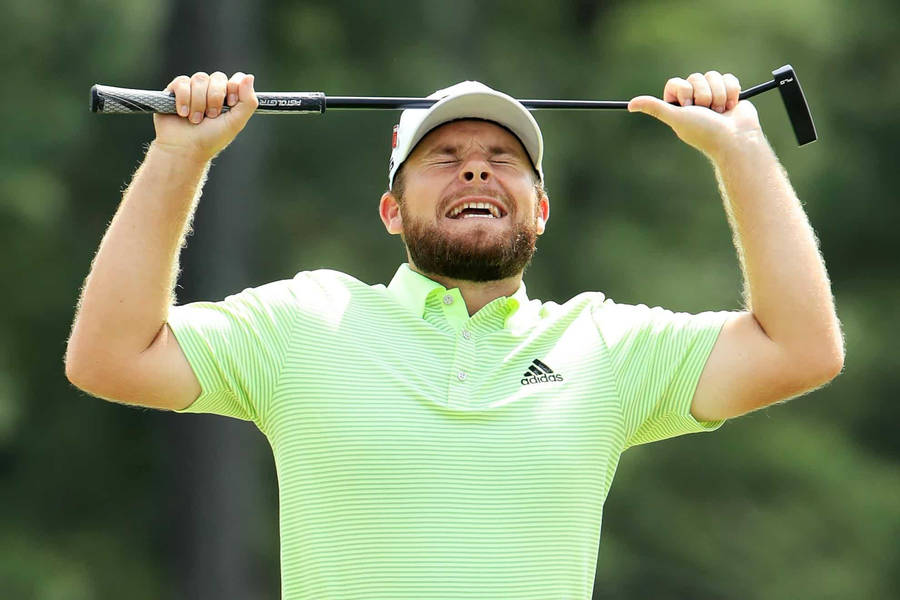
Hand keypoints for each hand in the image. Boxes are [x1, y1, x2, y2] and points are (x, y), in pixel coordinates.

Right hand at [152, 71, 258, 161]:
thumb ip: (248, 101)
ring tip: (195, 119)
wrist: (184, 149)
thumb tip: (249, 77)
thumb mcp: (236, 123)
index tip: (230, 104)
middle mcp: (211, 91)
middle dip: (215, 98)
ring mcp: (193, 89)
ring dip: (198, 102)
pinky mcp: (175, 90)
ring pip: (200, 79)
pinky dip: (183, 98)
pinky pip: (182, 82)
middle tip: (211, 116)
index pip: (236, 79)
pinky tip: (182, 113)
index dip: (233, 88)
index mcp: (228, 98)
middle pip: (218, 77)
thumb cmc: (211, 139)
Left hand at [628, 70, 763, 158]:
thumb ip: (655, 108)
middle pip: (696, 78)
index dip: (685, 92)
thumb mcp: (676, 118)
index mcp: (678, 106)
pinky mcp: (729, 92)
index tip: (689, 107)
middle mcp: (694, 100)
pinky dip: (732, 92)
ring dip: (719, 95)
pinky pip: (728, 78)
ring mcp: (712, 95)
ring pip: (713, 76)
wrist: (736, 138)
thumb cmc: (705, 131)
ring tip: (720, 112)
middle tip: (707, 112)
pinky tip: (731, 107)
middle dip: (704, 95)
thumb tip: (630, 106)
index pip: (676, 83)